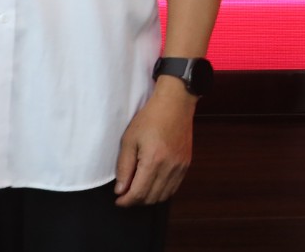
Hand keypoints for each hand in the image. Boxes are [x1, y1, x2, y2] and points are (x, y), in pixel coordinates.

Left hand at [114, 78, 196, 206]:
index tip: (118, 200)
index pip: (138, 193)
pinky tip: (153, 184)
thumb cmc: (150, 118)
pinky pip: (174, 187)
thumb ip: (124, 167)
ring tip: (139, 190)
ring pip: (164, 195)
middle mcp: (169, 167)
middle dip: (136, 200)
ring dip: (149, 198)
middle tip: (126, 194)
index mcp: (153, 160)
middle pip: (151, 197)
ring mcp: (180, 166)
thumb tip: (120, 190)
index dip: (126, 201)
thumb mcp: (129, 139)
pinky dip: (162, 191)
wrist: (176, 103)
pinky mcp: (186, 164)